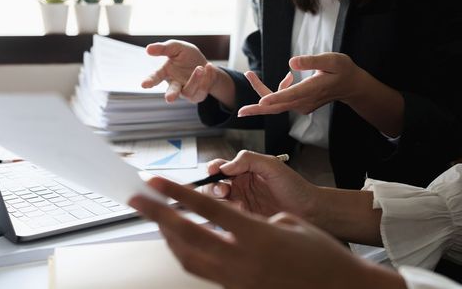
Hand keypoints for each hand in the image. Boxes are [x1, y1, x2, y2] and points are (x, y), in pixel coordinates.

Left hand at [129, 177, 403, 288]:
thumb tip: (231, 222)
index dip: (176, 194)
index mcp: (256, 236)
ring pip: (189, 260)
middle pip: (186, 236)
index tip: (155, 182)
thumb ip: (253, 221)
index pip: (206, 209)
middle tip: (139, 201)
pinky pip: (204, 273)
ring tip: (159, 221)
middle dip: (158, 216)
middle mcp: (242, 259)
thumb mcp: (288, 224)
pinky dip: (188, 256)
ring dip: (169, 239)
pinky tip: (185, 245)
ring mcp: (238, 280)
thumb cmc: (322, 254)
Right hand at [141, 40, 221, 103]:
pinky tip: (209, 67)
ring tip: (200, 68)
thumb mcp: (178, 48)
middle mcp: (174, 84)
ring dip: (195, 80)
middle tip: (169, 99)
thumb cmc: (188, 57)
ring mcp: (186, 92)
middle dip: (171, 95)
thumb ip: (164, 48)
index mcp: (166, 72)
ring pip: (189, 90)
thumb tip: (148, 49)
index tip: (144, 84)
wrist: (206, 66)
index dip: (150, 81)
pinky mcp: (197, 95)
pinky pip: (202, 89)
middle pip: (171, 91)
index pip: (156, 77)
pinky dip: (207, 76)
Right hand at [202, 150, 316, 219]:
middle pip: (213, 185)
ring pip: (217, 202)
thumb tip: (225, 166)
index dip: (213, 168)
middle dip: (212, 186)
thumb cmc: (294, 187)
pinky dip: (227, 214)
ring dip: (219, 201)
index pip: (220, 167)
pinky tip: (240, 212)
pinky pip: (227, 216)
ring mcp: (241, 203)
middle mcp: (239, 187)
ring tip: (235, 203)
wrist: (310, 211)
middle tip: (224, 190)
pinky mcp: (244, 219)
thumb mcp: (272, 166)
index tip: (214, 171)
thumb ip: (248, 159)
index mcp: (244, 171)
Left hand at [238, 53, 367, 116]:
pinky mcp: (300, 106)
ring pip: (277, 103)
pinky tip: (290, 77)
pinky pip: (283, 101)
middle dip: (257, 109)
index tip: (261, 103)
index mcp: (312, 89)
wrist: (351, 86)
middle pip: (277, 107)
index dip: (275, 98)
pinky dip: (278, 90)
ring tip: (250, 74)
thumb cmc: (342, 70)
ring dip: (262, 90)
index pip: (290, 95)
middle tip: (240, 112)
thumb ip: (312, 60)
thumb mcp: (332, 60)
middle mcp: (304, 101)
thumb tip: (291, 62)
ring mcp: (302, 106)